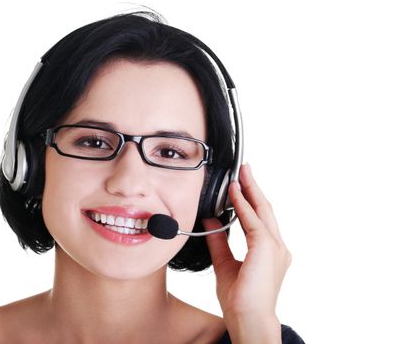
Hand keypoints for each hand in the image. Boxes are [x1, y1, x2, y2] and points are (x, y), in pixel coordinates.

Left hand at [203, 163, 290, 339]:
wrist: (247, 318)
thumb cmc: (240, 299)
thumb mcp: (223, 263)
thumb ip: (218, 241)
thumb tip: (210, 221)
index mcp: (270, 252)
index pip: (260, 218)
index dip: (250, 200)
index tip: (240, 185)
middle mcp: (277, 247)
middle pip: (265, 209)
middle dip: (254, 187)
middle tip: (244, 169)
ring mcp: (275, 247)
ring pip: (262, 210)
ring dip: (250, 190)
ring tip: (241, 174)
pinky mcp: (266, 248)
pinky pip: (253, 221)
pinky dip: (243, 205)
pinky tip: (234, 192)